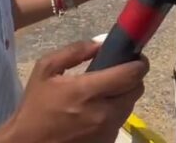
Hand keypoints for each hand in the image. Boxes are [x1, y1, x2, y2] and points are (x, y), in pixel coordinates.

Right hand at [1, 41, 148, 142]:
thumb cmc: (36, 106)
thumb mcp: (45, 70)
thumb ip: (74, 52)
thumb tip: (100, 44)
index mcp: (87, 91)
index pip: (130, 74)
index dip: (139, 63)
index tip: (136, 57)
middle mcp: (103, 112)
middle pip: (136, 90)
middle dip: (132, 78)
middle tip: (119, 72)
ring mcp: (106, 131)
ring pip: (130, 106)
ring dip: (123, 96)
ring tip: (105, 92)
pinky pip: (120, 122)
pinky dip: (114, 112)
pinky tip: (98, 110)